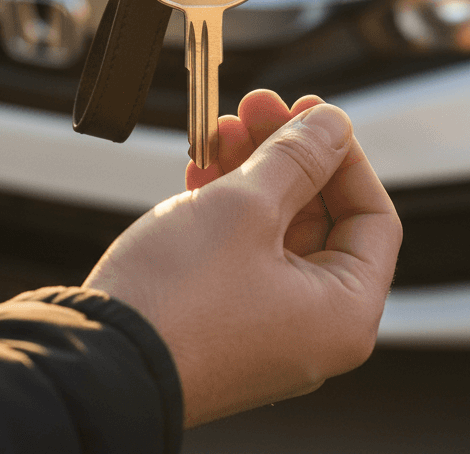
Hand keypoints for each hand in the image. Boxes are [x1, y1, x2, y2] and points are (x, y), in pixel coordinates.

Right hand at [84, 91, 401, 427]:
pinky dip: (226, 205)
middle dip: (287, 153)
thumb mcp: (247, 207)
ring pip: (275, 227)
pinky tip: (202, 167)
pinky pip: (241, 249)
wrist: (96, 363)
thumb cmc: (176, 302)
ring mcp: (266, 324)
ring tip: (221, 126)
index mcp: (342, 313)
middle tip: (259, 106)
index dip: (344, 156)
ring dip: (251, 170)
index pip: (372, 218)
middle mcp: (312, 326)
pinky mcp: (223, 317)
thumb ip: (298, 157)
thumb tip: (332, 124)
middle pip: (320, 216)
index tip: (313, 115)